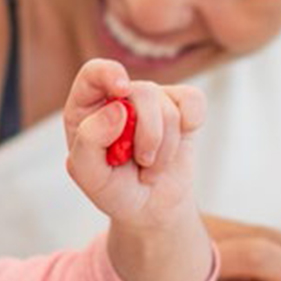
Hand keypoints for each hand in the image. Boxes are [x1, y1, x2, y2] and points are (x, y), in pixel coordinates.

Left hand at [63, 59, 205, 225]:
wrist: (150, 207)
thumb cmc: (114, 189)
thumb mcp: (89, 176)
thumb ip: (89, 141)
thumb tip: (117, 108)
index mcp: (86, 108)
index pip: (94, 73)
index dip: (109, 74)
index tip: (122, 91)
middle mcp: (118, 97)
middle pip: (141, 92)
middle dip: (148, 135)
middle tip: (141, 162)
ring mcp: (150, 99)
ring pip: (168, 107)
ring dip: (164, 148)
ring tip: (151, 167)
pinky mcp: (180, 105)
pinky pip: (193, 102)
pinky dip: (189, 127)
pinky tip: (176, 146)